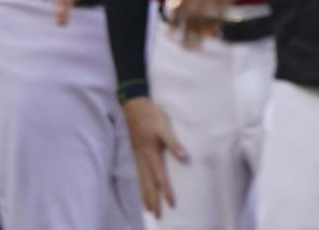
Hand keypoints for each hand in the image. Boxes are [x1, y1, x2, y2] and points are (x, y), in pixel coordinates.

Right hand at [122, 97, 187, 217]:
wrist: (133, 104)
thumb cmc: (150, 114)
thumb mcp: (164, 125)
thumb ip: (173, 143)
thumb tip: (185, 158)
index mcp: (151, 153)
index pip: (160, 177)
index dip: (166, 191)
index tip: (171, 204)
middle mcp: (143, 157)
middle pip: (148, 183)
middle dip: (153, 199)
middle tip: (157, 215)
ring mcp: (136, 155)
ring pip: (140, 179)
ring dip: (144, 194)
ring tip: (147, 208)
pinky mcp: (133, 151)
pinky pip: (135, 173)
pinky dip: (138, 184)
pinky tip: (139, 187)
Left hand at [165, 0, 269, 48]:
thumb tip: (176, 5)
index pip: (179, 3)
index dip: (174, 20)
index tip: (171, 33)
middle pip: (189, 13)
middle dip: (185, 32)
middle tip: (184, 46)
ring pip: (204, 16)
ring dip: (199, 33)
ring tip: (196, 45)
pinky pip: (220, 13)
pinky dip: (215, 25)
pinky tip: (214, 33)